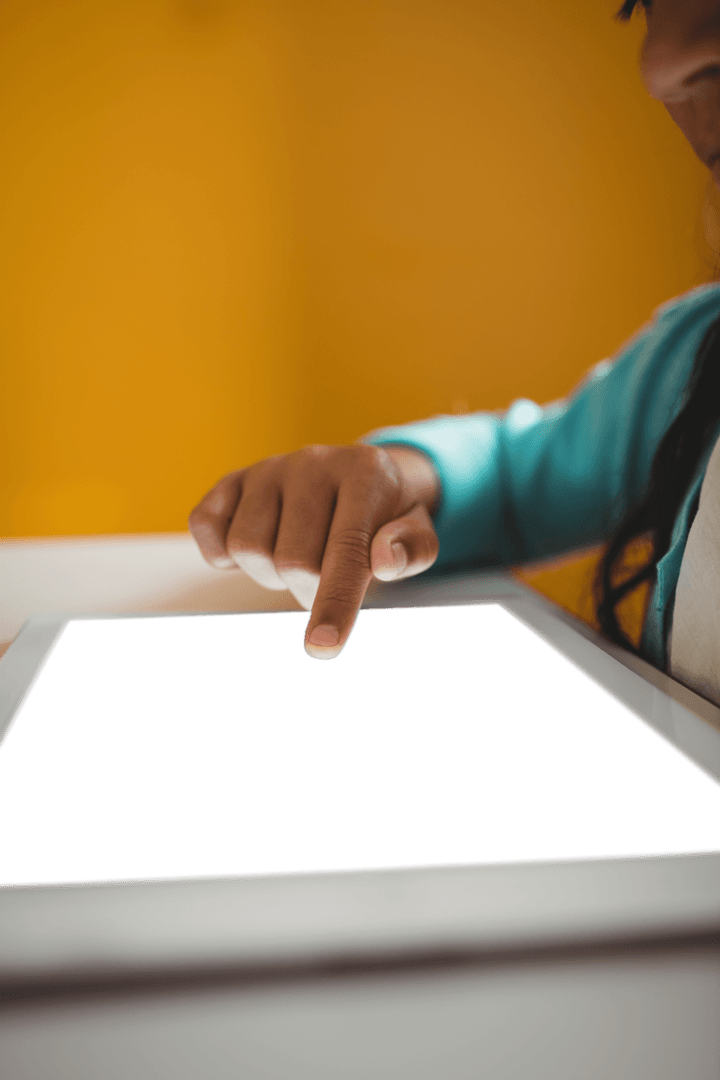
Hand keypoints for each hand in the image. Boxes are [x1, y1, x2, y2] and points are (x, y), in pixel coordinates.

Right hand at [188, 443, 439, 658]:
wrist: (355, 476)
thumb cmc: (388, 517)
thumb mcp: (418, 532)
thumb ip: (412, 549)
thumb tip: (385, 561)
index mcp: (365, 473)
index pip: (346, 550)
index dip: (335, 603)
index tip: (322, 647)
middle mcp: (312, 462)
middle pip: (291, 560)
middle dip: (309, 590)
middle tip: (327, 579)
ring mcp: (268, 469)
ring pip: (247, 549)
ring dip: (271, 575)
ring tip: (299, 558)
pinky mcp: (232, 480)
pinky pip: (206, 529)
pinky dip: (221, 555)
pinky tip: (260, 547)